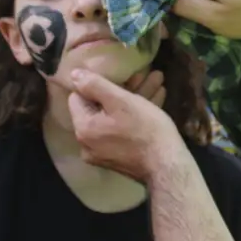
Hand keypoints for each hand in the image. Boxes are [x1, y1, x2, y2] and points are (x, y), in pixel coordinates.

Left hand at [63, 68, 188, 183]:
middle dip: (120, 90)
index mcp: (83, 129)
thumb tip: (73, 75)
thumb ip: (95, 86)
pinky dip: (135, 116)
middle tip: (140, 75)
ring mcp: (104, 154)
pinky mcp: (120, 158)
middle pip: (98, 108)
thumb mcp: (121, 101)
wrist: (167, 166)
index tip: (116, 75)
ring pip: (114, 118)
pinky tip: (156, 97)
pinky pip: (122, 130)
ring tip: (157, 80)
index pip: (78, 98)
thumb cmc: (144, 129)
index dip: (96, 84)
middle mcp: (88, 144)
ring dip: (133, 99)